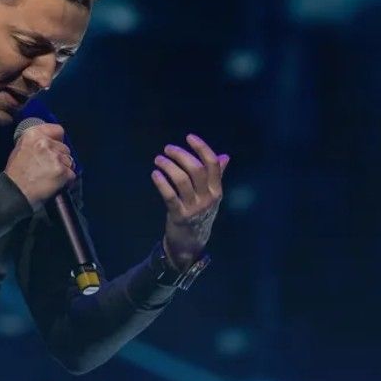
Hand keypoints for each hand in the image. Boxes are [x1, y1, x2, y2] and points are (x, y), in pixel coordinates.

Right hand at [4, 123, 75, 209]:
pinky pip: (71, 174)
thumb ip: (36, 141)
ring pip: (69, 161)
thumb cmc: (16, 174)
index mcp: (33, 135)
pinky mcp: (62, 171)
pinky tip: (55, 183)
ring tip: (50, 176)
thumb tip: (50, 141)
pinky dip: (66, 180)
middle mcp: (45, 143)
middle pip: (65, 147)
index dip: (58, 140)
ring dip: (64, 169)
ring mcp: (55, 157)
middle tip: (49, 167)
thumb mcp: (21, 149)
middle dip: (60, 157)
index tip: (55, 147)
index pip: (58, 130)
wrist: (16, 192)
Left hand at [151, 133, 229, 271]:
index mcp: (217, 190)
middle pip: (196, 169)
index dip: (201, 148)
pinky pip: (169, 195)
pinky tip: (155, 174)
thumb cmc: (200, 215)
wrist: (191, 243)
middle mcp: (208, 198)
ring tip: (158, 160)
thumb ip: (217, 176)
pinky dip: (161, 182)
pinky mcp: (179, 216)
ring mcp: (194, 208)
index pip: (212, 164)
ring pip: (181, 180)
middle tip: (167, 149)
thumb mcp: (211, 196)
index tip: (189, 137)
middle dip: (180, 155)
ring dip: (168, 166)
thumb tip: (224, 156)